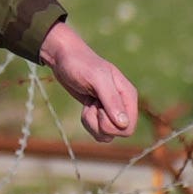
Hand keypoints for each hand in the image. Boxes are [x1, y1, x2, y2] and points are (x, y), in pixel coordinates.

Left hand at [42, 20, 141, 142]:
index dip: (111, 125)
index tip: (99, 107)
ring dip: (92, 124)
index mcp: (128, 96)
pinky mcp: (99, 113)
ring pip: (107, 135)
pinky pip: (98, 131)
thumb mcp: (96, 79)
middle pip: (118, 133)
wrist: (64, 58)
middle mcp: (123, 105)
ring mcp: (111, 110)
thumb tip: (123, 124)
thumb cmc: (80, 64)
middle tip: (92, 106)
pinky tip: (86, 107)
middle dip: (99, 124)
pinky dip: (88, 123)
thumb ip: (111, 100)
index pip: (128, 128)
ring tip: (88, 105)